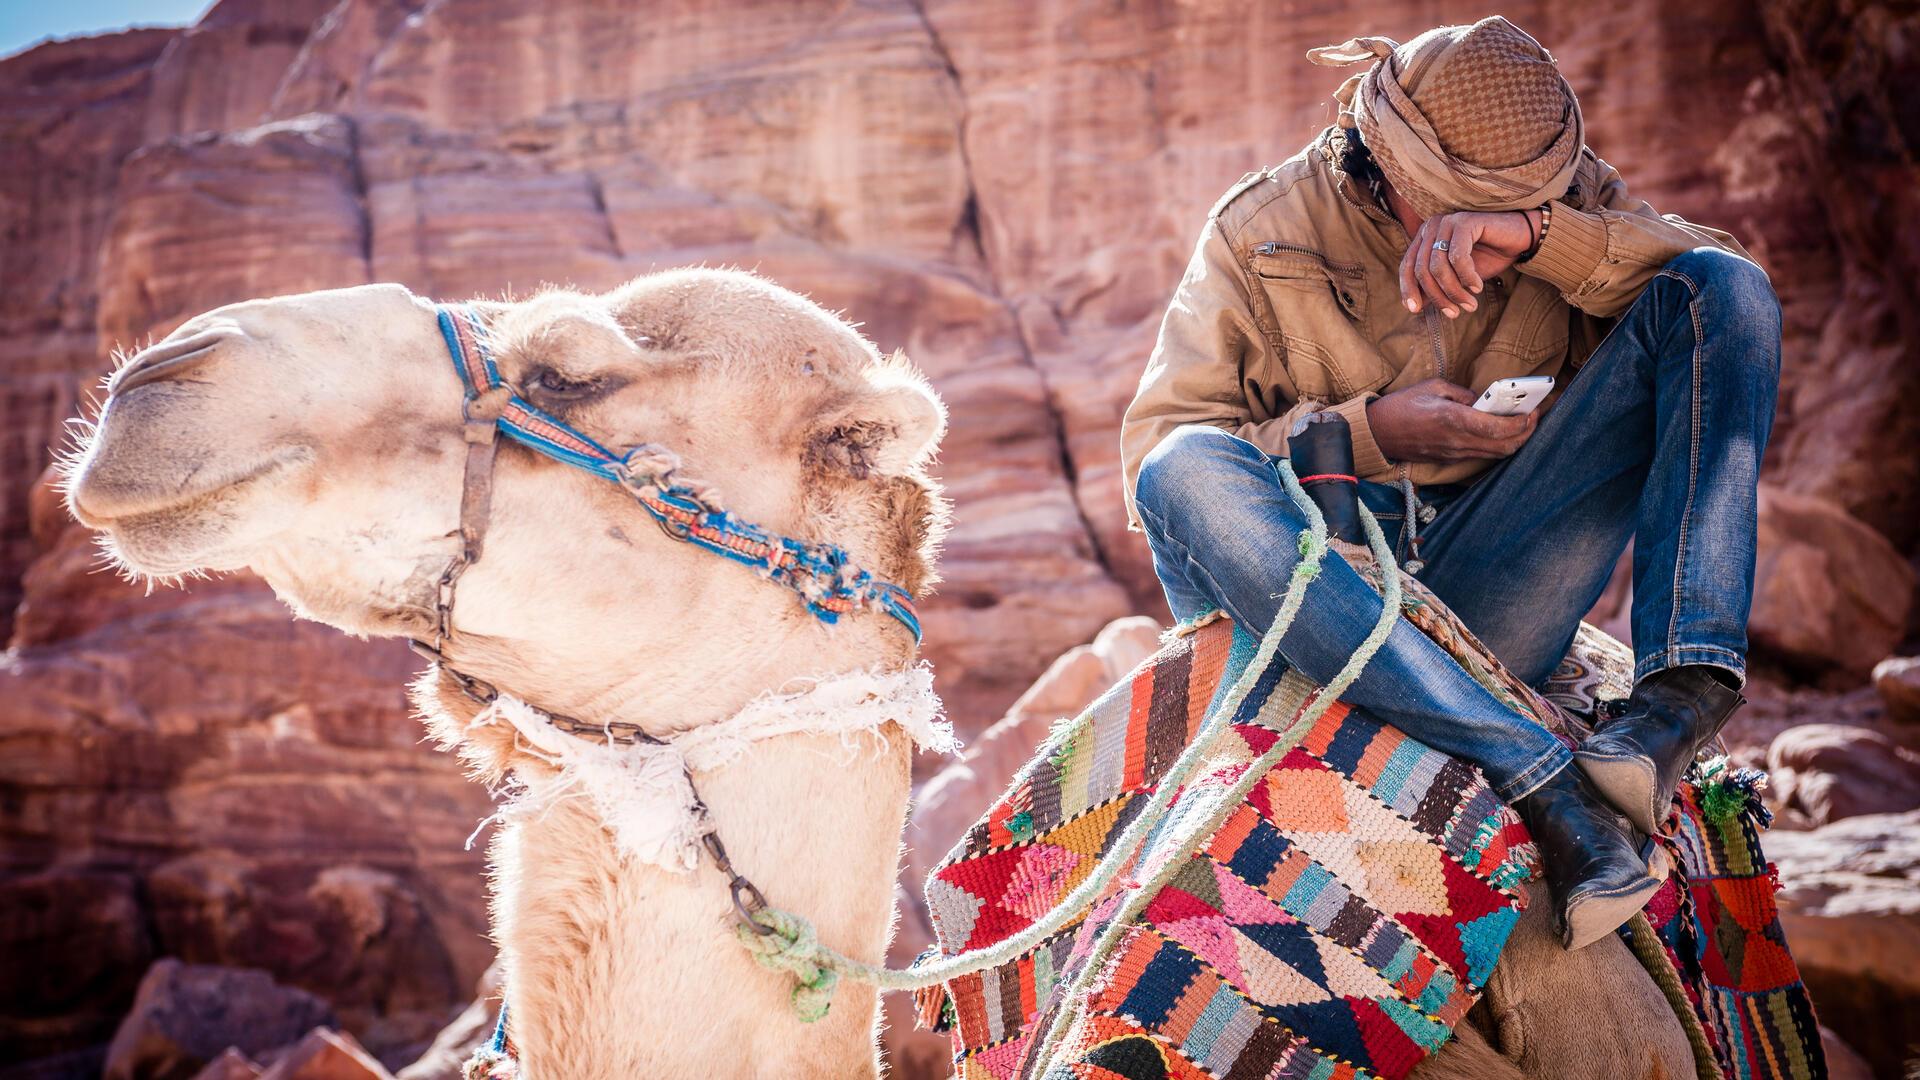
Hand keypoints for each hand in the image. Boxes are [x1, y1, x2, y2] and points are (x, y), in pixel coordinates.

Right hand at [1366, 378, 1537, 463]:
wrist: (1378, 433)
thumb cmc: (1402, 406)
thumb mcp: (1433, 387)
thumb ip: (1463, 393)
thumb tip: (1483, 400)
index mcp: (1453, 419)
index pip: (1499, 428)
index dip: (1522, 422)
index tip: (1532, 410)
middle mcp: (1457, 441)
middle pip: (1505, 446)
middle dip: (1526, 433)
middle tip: (1533, 417)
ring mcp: (1454, 454)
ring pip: (1496, 454)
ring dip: (1514, 441)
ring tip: (1522, 424)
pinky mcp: (1450, 459)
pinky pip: (1482, 455)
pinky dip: (1498, 445)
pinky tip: (1500, 432)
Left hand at [1399, 210, 1540, 318]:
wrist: (1519, 239)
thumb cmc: (1487, 257)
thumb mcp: (1457, 278)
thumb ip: (1436, 287)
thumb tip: (1415, 306)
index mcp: (1425, 237)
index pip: (1407, 266)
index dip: (1408, 289)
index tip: (1415, 310)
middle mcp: (1433, 227)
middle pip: (1422, 269)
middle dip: (1437, 296)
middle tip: (1454, 313)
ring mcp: (1448, 222)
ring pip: (1438, 266)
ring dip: (1454, 291)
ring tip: (1469, 304)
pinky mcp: (1465, 222)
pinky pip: (1458, 257)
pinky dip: (1467, 277)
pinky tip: (1477, 287)